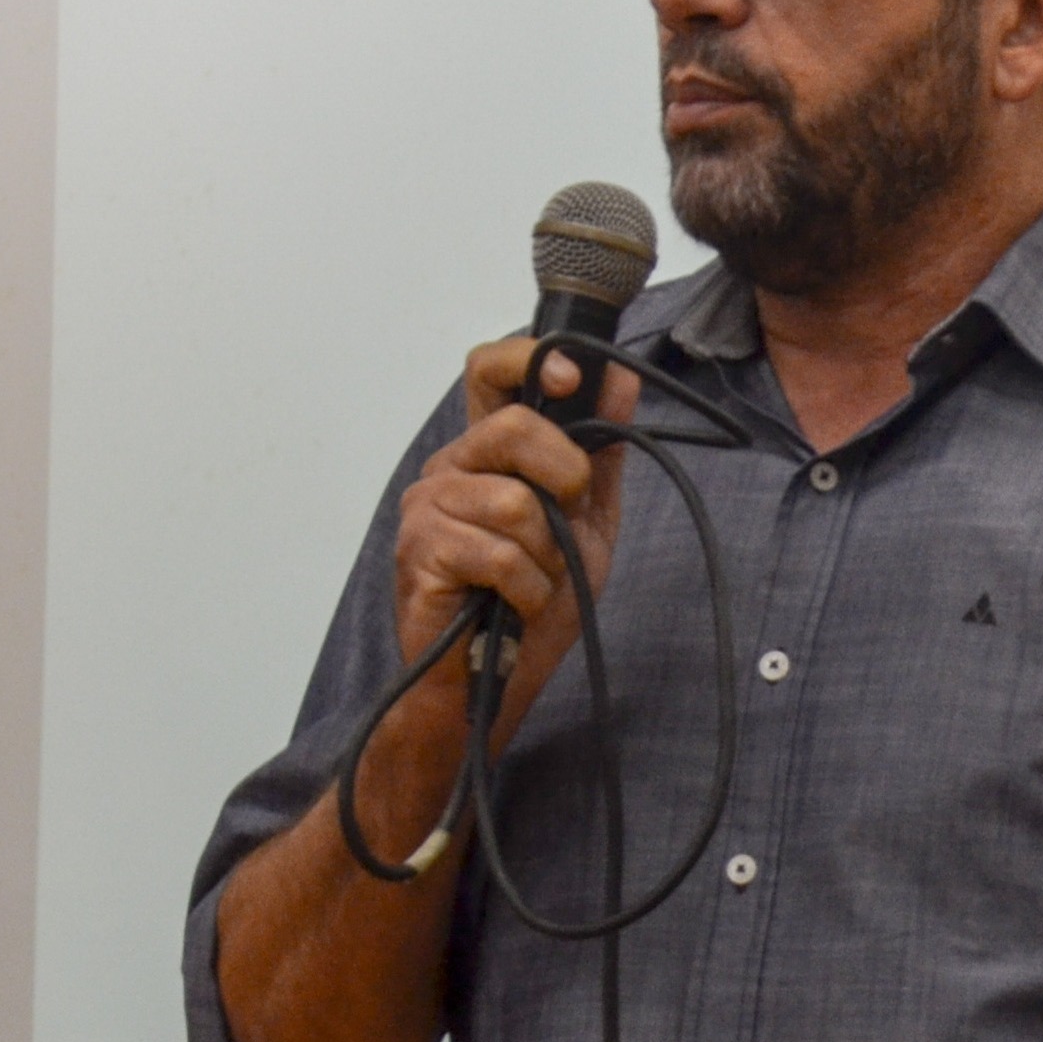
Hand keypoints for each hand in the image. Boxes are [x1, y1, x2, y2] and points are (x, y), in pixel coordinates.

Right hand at [391, 341, 638, 741]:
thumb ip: (601, 452)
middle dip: (564, 476)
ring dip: (546, 554)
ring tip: (532, 581)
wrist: (497, 682)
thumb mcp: (587, 521)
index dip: (530, 359)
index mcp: (487, 452)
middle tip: (565, 521)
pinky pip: (500, 554)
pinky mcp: (421, 554)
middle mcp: (449, 469)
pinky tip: (513, 604)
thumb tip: (621, 378)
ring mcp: (427, 509)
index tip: (574, 379)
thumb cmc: (535, 603)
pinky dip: (527, 588)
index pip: (490, 370)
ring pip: (514, 501)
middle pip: (513, 426)